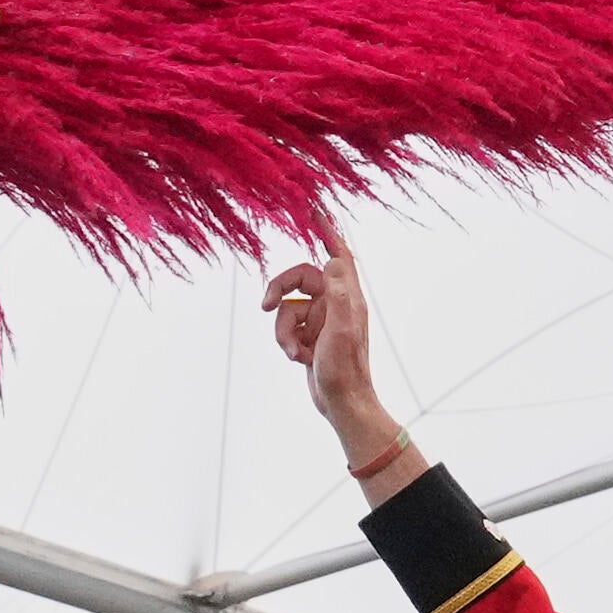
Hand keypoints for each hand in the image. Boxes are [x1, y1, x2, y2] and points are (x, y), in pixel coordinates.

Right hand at [260, 237, 413, 484]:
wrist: (341, 403)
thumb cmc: (345, 369)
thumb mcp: (341, 329)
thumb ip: (339, 294)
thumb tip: (335, 259)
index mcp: (347, 296)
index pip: (338, 253)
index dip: (326, 231)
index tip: (312, 209)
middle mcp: (335, 303)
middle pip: (299, 279)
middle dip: (279, 292)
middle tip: (264, 306)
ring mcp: (321, 320)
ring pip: (287, 308)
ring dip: (284, 332)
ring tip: (295, 353)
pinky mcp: (310, 336)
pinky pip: (286, 328)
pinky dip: (287, 343)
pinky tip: (298, 359)